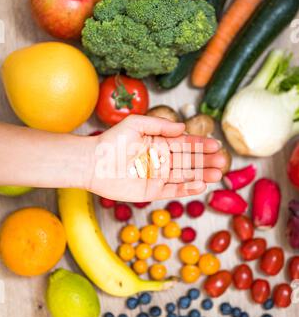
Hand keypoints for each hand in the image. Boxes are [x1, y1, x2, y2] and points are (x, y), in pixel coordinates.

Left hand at [86, 115, 224, 201]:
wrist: (94, 163)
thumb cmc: (112, 141)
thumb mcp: (135, 125)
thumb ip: (159, 126)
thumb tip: (182, 128)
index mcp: (159, 144)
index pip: (185, 144)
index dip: (201, 145)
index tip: (216, 145)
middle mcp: (161, 160)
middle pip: (189, 161)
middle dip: (206, 161)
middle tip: (223, 162)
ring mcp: (158, 177)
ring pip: (185, 176)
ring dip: (202, 175)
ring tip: (218, 173)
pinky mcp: (152, 191)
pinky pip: (173, 190)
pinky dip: (187, 188)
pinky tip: (201, 184)